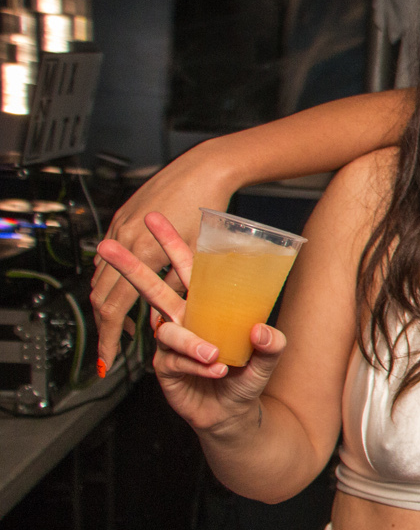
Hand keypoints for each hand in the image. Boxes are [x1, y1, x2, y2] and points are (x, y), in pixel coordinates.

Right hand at [91, 146, 236, 366]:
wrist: (205, 169)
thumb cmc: (209, 209)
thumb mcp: (199, 255)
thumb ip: (183, 288)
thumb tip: (170, 320)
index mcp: (142, 253)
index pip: (114, 308)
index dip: (110, 338)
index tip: (110, 360)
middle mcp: (123, 240)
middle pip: (100, 295)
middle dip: (104, 326)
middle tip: (112, 350)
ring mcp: (119, 228)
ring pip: (100, 277)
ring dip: (106, 304)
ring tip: (120, 327)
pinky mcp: (121, 219)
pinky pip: (107, 257)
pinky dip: (109, 280)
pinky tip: (124, 290)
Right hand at [95, 213, 283, 438]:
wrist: (235, 411)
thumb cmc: (246, 373)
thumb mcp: (268, 355)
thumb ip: (272, 343)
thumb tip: (263, 331)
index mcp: (204, 304)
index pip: (185, 269)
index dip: (170, 243)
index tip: (153, 218)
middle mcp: (182, 319)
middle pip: (152, 289)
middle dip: (130, 267)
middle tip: (108, 247)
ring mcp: (171, 343)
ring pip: (168, 331)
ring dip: (190, 341)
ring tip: (215, 355)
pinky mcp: (165, 367)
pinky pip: (174, 360)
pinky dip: (196, 366)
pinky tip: (217, 371)